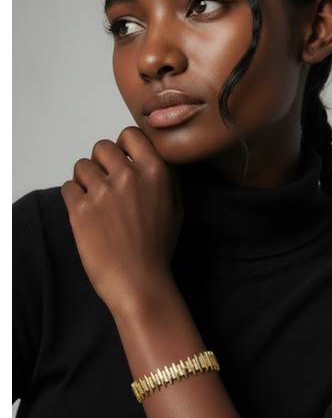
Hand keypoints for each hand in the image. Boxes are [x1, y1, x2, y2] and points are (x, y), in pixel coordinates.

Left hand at [61, 127, 182, 312]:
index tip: (121, 162)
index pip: (130, 134)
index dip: (123, 148)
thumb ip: (165, 177)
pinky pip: (68, 187)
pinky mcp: (81, 210)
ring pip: (81, 166)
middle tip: (106, 185)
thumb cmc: (157, 249)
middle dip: (102, 163)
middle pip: (101, 147)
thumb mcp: (176, 208)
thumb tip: (148, 154)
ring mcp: (103, 192)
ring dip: (86, 181)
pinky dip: (74, 198)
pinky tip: (87, 215)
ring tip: (96, 203)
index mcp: (156, 172)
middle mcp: (129, 177)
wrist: (139, 283)